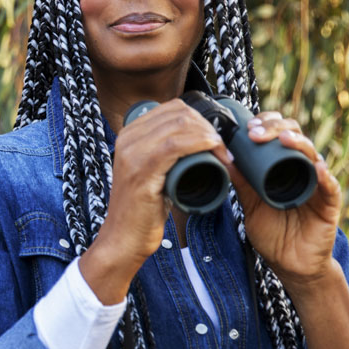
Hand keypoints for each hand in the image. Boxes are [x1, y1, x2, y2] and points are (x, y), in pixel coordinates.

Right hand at [80, 100, 229, 303]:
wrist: (123, 240)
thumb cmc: (143, 210)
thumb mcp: (151, 172)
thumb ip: (164, 154)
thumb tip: (196, 140)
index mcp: (129, 134)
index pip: (173, 108)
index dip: (202, 118)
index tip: (217, 139)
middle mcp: (127, 138)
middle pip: (178, 113)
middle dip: (209, 127)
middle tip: (224, 150)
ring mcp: (131, 154)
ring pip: (179, 125)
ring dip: (210, 136)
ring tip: (223, 155)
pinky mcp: (140, 172)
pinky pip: (174, 146)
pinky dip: (200, 145)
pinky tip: (214, 153)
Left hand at [225, 111, 341, 289]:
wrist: (289, 265)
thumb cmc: (272, 233)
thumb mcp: (250, 204)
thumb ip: (240, 182)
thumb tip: (221, 155)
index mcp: (283, 166)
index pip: (279, 134)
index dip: (267, 124)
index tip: (248, 126)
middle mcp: (302, 169)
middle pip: (296, 137)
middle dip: (276, 128)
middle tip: (256, 132)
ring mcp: (317, 184)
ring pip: (313, 155)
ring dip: (299, 143)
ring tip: (284, 138)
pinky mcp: (329, 203)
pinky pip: (330, 186)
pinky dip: (323, 175)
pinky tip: (316, 167)